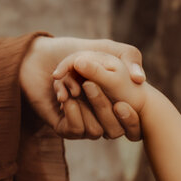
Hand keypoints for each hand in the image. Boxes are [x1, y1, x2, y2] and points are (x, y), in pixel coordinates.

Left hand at [19, 36, 144, 139]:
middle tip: (88, 85)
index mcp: (117, 105)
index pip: (133, 126)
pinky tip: (63, 96)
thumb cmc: (75, 51)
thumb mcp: (109, 49)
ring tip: (72, 86)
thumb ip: (130, 58)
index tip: (122, 105)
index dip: (131, 121)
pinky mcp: (64, 128)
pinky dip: (72, 113)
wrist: (41, 56)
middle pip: (114, 131)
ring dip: (84, 106)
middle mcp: (101, 118)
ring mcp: (83, 124)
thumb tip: (139, 79)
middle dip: (101, 106)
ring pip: (95, 131)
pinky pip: (76, 131)